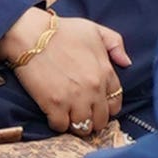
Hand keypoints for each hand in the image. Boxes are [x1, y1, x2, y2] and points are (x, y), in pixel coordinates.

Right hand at [2, 9, 131, 139]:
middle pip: (102, 119)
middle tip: (83, 113)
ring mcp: (74, 98)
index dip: (107, 106)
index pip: (116, 102)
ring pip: (84, 127)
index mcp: (105, 72)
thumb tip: (126, 62)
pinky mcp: (54, 105)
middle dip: (94, 118)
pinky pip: (61, 127)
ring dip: (77, 124)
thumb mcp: (94, 30)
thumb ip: (115, 44)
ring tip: (70, 116)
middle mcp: (94, 89)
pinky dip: (58, 124)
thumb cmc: (62, 30)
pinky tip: (54, 114)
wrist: (31, 34)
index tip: (98, 105)